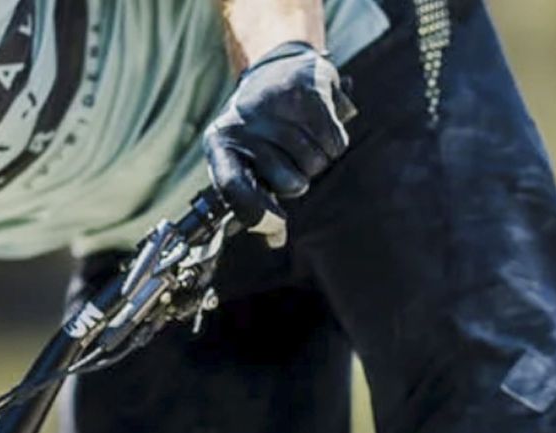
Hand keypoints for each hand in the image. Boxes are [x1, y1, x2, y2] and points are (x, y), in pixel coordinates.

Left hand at [203, 42, 355, 236]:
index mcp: (221, 144)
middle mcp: (244, 124)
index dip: (258, 216)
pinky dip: (333, 142)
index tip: (277, 227)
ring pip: (316, 166)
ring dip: (316, 160)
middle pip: (291, 185)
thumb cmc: (261, 130)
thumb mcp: (247, 162)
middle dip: (297, 179)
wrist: (278, 68)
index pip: (234, 188)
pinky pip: (334, 145)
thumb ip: (257, 202)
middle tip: (287, 156)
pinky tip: (318, 125)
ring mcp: (275, 107)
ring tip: (301, 136)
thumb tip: (275, 242)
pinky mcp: (308, 93)